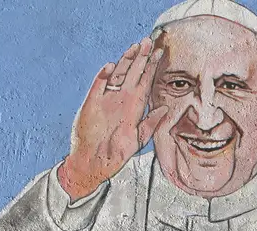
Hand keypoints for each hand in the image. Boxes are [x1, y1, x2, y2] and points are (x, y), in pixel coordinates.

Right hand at [59, 36, 171, 199]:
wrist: (93, 162)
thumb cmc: (116, 153)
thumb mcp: (138, 139)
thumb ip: (151, 123)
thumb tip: (165, 109)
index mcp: (134, 107)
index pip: (145, 83)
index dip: (152, 68)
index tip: (160, 53)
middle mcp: (121, 100)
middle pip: (133, 74)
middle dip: (141, 57)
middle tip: (149, 41)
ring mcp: (106, 99)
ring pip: (117, 75)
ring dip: (125, 61)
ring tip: (134, 47)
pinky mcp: (92, 103)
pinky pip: (98, 86)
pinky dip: (104, 76)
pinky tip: (111, 66)